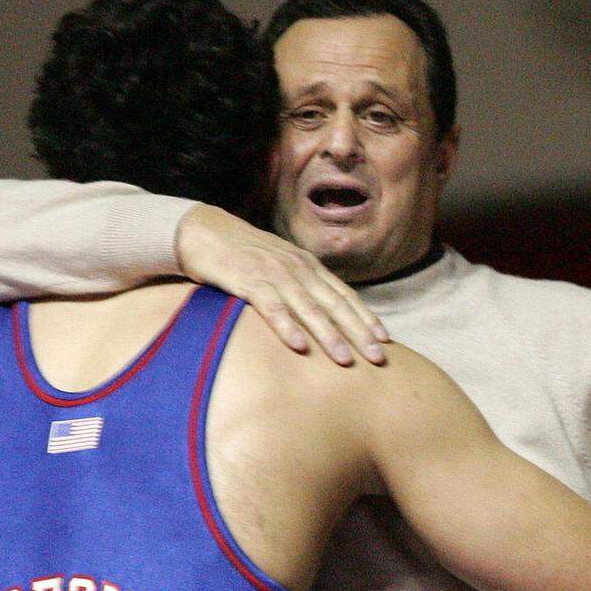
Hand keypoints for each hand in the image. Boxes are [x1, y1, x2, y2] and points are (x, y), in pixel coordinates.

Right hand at [176, 204, 388, 365]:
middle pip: (334, 305)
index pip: (344, 295)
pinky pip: (271, 308)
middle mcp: (297, 269)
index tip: (385, 340)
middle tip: (377, 358)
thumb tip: (325, 313)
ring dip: (329, 336)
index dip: (366, 318)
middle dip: (359, 332)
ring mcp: (273, 274)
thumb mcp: (281, 265)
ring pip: (308, 309)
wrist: (205, 231)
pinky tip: (299, 347)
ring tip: (344, 360)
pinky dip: (286, 327)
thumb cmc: (245, 254)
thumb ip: (303, 285)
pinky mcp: (247, 281)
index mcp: (308, 266)